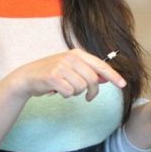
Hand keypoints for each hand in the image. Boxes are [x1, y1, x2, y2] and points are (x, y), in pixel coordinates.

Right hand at [9, 49, 125, 100]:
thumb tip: (105, 79)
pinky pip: (69, 92)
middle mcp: (70, 58)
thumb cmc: (53, 74)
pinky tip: (58, 91)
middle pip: (92, 80)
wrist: (27, 76)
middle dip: (92, 92)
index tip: (123, 84)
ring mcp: (61, 66)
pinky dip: (65, 95)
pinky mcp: (53, 77)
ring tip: (66, 88)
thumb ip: (88, 72)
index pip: (100, 65)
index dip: (113, 75)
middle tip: (88, 97)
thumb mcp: (71, 69)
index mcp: (78, 54)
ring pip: (80, 88)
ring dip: (75, 93)